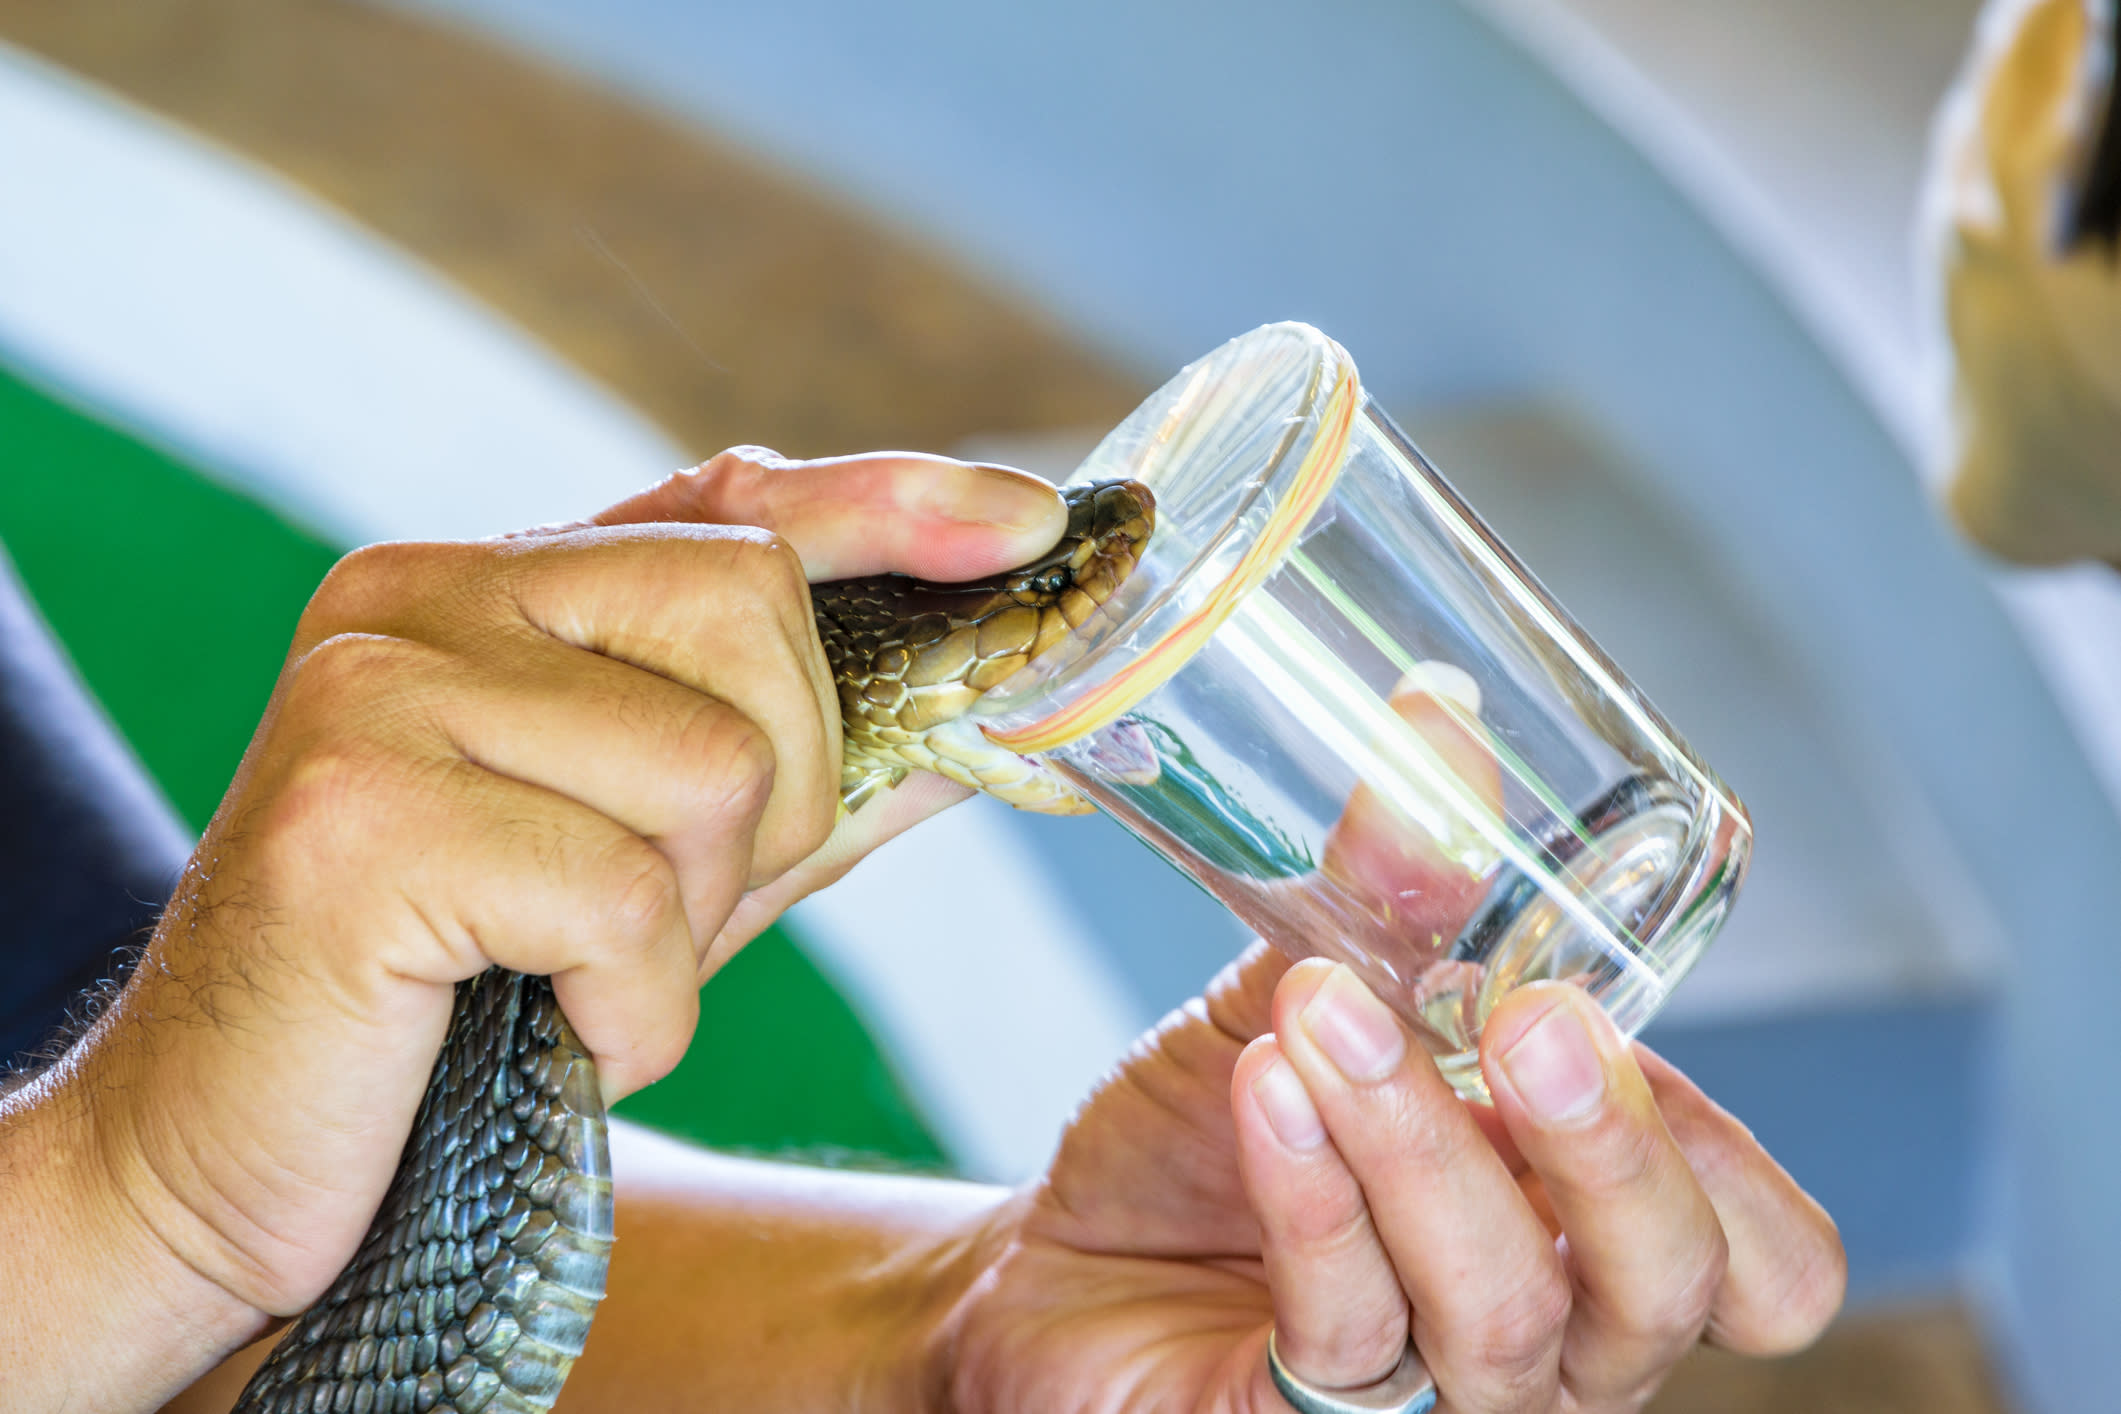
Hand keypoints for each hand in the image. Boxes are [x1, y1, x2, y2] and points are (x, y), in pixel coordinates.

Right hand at [11, 448, 1062, 1409]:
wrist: (218, 1150)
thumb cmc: (465, 1001)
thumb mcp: (668, 868)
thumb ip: (806, 778)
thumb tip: (986, 724)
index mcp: (488, 584)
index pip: (728, 501)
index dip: (892, 503)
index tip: (1028, 518)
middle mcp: (421, 595)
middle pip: (756, 613)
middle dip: (781, 797)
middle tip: (662, 909)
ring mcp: (378, 693)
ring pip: (713, 767)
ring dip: (693, 925)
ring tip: (577, 975)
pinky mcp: (360, 822)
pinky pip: (625, 900)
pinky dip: (632, 1009)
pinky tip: (543, 1029)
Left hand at [945, 944, 1843, 1411]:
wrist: (1061, 1253)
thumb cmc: (1220, 1137)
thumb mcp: (1315, 993)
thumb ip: (1392, 892)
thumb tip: (1434, 724)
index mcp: (1589, 1227)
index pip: (1767, 1257)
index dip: (1724, 1165)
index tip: (1592, 1014)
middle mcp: (1549, 1333)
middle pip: (1666, 1292)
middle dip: (1610, 1151)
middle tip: (1529, 1020)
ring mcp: (1437, 1399)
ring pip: (1504, 1311)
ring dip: (1419, 1144)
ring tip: (1325, 1014)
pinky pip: (1348, 1330)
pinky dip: (1312, 1198)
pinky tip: (1262, 1090)